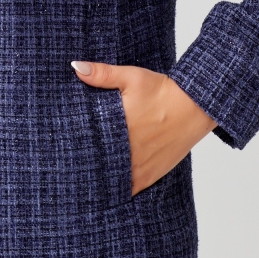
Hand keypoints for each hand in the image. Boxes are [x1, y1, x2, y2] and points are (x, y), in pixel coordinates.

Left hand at [71, 62, 216, 194]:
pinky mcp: (152, 175)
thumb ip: (103, 74)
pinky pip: (130, 189)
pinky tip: (107, 189)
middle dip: (84, 165)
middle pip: (97, 166)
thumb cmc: (163, 90)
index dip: (73, 150)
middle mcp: (129, 153)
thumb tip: (76, 67)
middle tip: (66, 167)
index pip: (87, 146)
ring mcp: (140, 167)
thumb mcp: (132, 77)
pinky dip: (118, 190)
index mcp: (120, 130)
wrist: (197, 105)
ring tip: (83, 180)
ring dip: (99, 180)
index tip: (61, 150)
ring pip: (112, 181)